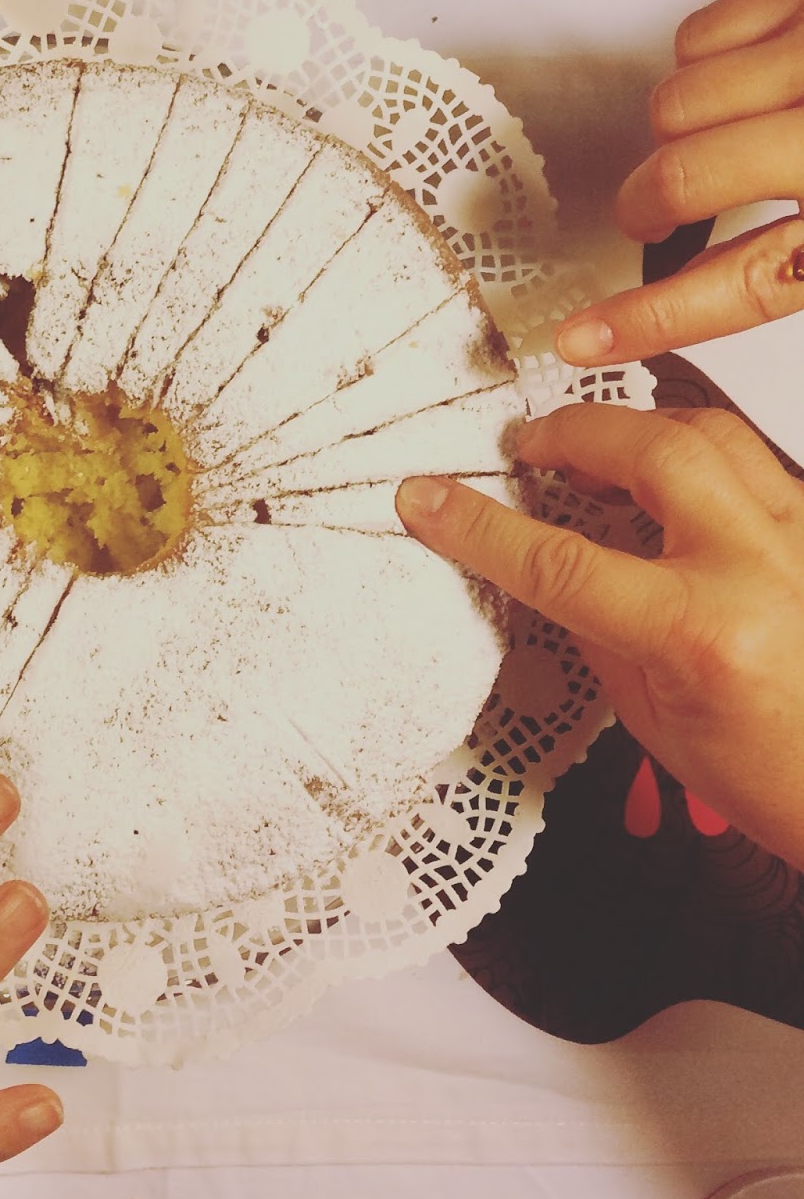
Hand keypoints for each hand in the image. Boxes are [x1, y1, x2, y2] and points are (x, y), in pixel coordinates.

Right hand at [396, 403, 803, 867]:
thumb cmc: (772, 771)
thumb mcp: (647, 709)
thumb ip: (593, 617)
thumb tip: (537, 550)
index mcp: (704, 634)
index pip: (561, 562)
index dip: (479, 527)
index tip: (430, 500)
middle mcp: (763, 570)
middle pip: (652, 450)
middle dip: (571, 432)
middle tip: (527, 448)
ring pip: (710, 430)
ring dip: (635, 428)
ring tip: (589, 453)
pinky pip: (749, 457)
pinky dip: (691, 452)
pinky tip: (657, 482)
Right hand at [555, 0, 803, 365]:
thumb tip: (745, 286)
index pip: (740, 285)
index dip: (649, 319)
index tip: (585, 337)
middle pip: (680, 179)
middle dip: (647, 205)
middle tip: (653, 214)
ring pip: (674, 104)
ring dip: (678, 131)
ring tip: (720, 134)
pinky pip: (699, 35)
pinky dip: (699, 63)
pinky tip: (740, 78)